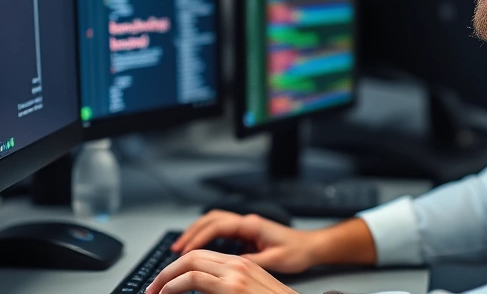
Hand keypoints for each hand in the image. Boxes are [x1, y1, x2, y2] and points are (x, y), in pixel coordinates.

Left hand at [146, 249, 296, 293]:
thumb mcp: (250, 291)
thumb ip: (227, 289)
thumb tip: (202, 291)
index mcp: (242, 264)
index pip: (203, 256)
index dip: (180, 267)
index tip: (165, 282)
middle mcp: (238, 265)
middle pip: (193, 256)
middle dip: (167, 271)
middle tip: (152, 287)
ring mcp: (235, 276)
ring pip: (190, 265)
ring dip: (166, 278)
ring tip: (155, 292)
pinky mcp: (233, 289)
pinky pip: (194, 281)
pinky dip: (175, 286)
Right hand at [171, 210, 316, 273]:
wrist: (312, 245)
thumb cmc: (298, 251)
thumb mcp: (275, 260)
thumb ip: (252, 262)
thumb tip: (229, 267)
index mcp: (251, 225)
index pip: (216, 227)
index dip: (197, 239)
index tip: (183, 253)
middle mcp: (246, 221)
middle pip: (210, 220)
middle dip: (189, 234)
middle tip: (174, 251)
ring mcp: (246, 225)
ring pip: (213, 222)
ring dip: (195, 233)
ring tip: (180, 250)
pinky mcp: (247, 232)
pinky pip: (219, 229)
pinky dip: (205, 236)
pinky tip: (198, 250)